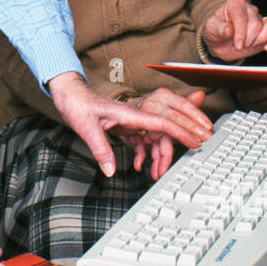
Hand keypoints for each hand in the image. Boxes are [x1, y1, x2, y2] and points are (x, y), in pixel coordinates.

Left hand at [48, 71, 209, 178]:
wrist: (69, 95)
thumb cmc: (77, 105)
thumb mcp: (87, 129)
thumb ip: (100, 149)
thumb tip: (111, 170)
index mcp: (129, 113)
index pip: (161, 122)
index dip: (180, 132)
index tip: (195, 140)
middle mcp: (133, 116)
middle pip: (164, 129)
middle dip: (181, 139)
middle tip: (198, 149)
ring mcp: (129, 120)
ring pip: (153, 137)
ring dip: (159, 153)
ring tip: (160, 170)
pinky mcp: (124, 126)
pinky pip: (141, 139)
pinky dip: (145, 151)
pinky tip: (142, 164)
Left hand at [201, 0, 266, 62]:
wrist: (220, 43)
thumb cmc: (215, 32)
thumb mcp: (210, 29)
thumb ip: (219, 29)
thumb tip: (230, 30)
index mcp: (235, 4)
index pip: (242, 17)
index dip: (241, 33)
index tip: (237, 45)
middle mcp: (250, 9)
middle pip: (256, 24)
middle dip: (247, 39)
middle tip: (238, 45)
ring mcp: (261, 20)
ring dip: (261, 39)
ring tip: (250, 45)